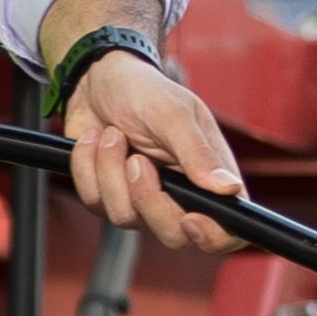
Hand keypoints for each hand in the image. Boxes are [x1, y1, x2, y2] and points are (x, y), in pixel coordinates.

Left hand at [61, 40, 246, 254]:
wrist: (95, 79)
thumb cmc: (143, 91)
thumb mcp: (174, 114)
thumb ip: (198, 153)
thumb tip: (229, 189)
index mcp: (209, 175)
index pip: (228, 227)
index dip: (214, 236)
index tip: (190, 219)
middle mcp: (179, 193)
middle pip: (173, 235)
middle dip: (147, 200)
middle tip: (137, 161)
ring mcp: (141, 198)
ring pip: (125, 218)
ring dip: (111, 171)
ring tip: (113, 135)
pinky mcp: (107, 195)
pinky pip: (94, 202)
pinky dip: (87, 167)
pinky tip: (94, 140)